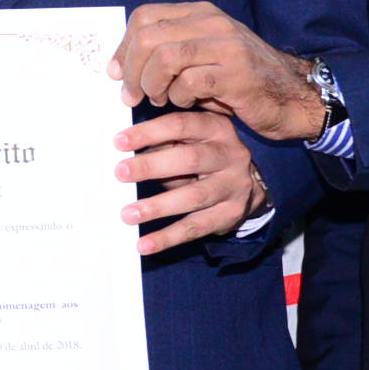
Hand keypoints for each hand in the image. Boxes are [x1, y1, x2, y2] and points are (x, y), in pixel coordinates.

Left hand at [112, 1, 322, 140]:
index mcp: (200, 13)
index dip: (123, 47)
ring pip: (165, 57)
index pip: (145, 16)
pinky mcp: (236, 74)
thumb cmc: (237, 79)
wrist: (290, 95)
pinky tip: (184, 103)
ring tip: (158, 99)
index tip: (116, 74)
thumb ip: (168, 50)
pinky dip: (178, 97)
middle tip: (132, 95)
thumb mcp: (202, 55)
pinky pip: (189, 82)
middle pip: (149, 37)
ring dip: (152, 84)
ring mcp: (227, 46)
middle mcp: (213, 23)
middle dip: (132, 71)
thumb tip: (120, 66)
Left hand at [116, 109, 268, 254]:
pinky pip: (195, 227)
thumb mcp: (191, 141)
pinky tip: (145, 245)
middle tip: (120, 173)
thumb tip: (126, 155)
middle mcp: (231, 155)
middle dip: (151, 166)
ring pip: (193, 197)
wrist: (249, 182)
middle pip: (190, 159)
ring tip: (128, 214)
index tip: (119, 142)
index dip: (150, 132)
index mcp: (216, 128)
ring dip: (157, 207)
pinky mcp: (231, 214)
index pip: (181, 125)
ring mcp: (234, 186)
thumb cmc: (204, 155)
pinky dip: (168, 238)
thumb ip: (165, 144)